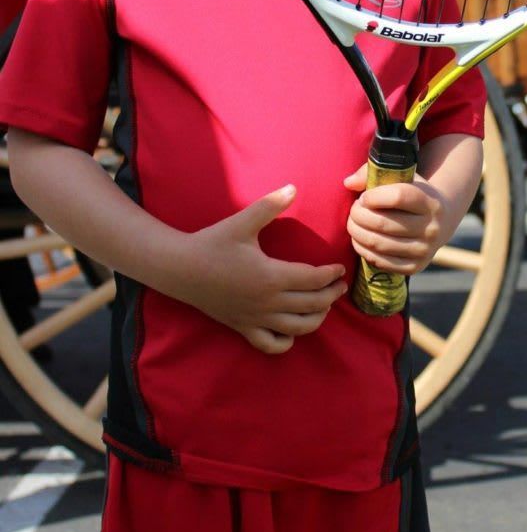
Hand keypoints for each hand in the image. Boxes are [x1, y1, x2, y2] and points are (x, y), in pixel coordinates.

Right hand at [174, 185, 346, 353]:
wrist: (180, 269)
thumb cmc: (212, 244)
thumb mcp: (242, 222)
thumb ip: (270, 206)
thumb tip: (293, 187)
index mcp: (271, 276)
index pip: (313, 279)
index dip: (330, 275)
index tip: (339, 269)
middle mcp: (267, 302)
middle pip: (312, 304)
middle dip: (331, 296)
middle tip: (340, 286)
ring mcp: (255, 318)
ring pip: (297, 328)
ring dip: (317, 318)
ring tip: (324, 306)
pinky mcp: (243, 327)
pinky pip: (270, 345)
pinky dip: (286, 342)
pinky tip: (293, 332)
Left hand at [343, 167, 447, 275]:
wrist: (441, 222)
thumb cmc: (413, 195)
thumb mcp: (401, 178)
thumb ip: (372, 174)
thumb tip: (348, 183)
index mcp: (430, 202)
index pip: (398, 197)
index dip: (373, 196)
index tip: (364, 196)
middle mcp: (431, 228)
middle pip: (383, 223)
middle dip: (358, 215)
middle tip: (353, 210)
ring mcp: (424, 250)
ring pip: (378, 244)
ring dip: (356, 233)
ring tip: (353, 223)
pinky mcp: (415, 267)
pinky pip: (380, 262)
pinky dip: (363, 250)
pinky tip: (360, 239)